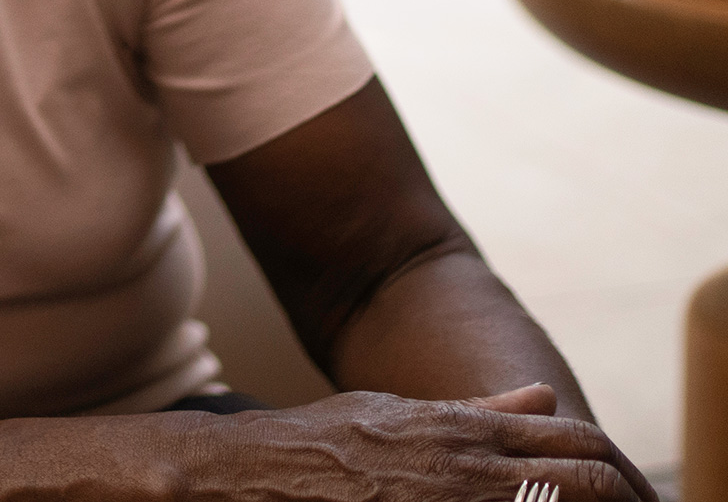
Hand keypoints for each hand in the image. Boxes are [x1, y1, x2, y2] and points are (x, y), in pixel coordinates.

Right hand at [208, 384, 654, 501]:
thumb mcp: (403, 412)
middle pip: (589, 482)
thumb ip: (479, 411)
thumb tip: (541, 400)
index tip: (628, 487)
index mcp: (468, 429)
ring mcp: (457, 501)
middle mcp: (472, 466)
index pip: (576, 441)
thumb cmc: (329, 440)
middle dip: (621, 499)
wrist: (264, 469)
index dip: (616, 466)